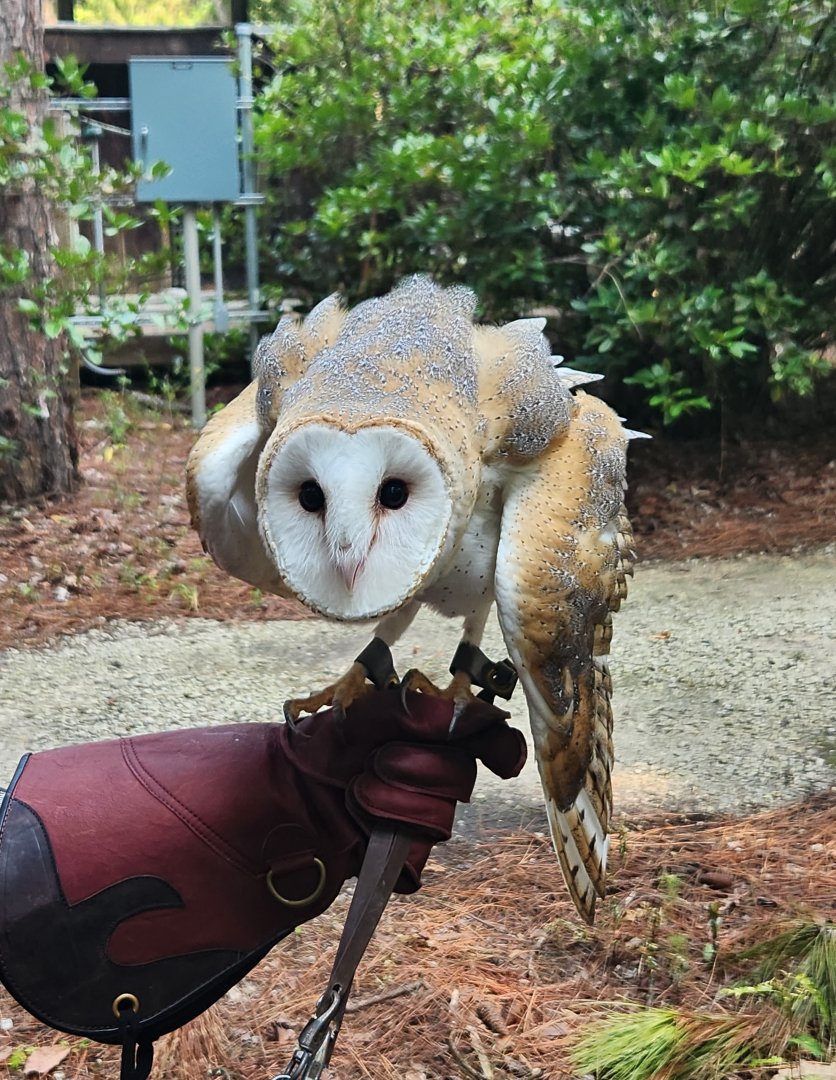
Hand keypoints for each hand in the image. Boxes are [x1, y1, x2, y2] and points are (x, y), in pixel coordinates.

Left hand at [278, 689, 526, 890]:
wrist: (288, 789)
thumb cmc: (328, 744)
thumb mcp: (365, 713)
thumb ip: (415, 711)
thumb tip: (468, 715)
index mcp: (440, 736)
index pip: (492, 743)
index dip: (503, 750)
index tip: (502, 762)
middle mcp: (441, 777)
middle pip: (461, 780)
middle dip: (413, 769)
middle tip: (374, 761)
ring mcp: (426, 821)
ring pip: (437, 822)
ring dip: (387, 802)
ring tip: (356, 791)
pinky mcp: (405, 861)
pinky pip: (413, 863)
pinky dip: (380, 844)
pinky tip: (359, 828)